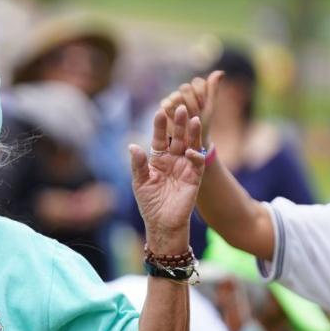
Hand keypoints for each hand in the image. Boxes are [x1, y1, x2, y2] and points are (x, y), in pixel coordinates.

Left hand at [128, 104, 206, 253]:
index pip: (160, 138)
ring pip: (190, 145)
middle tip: (180, 107)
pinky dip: (195, 155)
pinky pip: (197, 163)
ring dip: (192, 133)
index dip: (160, 126)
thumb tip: (132, 146)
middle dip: (178, 123)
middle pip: (177, 138)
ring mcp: (185, 167)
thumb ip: (138, 164)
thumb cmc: (149, 203)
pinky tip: (191, 150)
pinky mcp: (195, 178)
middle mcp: (173, 160)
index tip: (159, 112)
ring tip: (193, 118)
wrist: (162, 223)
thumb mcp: (140, 182)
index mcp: (158, 159)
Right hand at [160, 72, 223, 147]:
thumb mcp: (210, 106)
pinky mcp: (164, 107)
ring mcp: (172, 98)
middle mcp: (183, 91)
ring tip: (186, 118)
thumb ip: (213, 89)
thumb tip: (221, 71)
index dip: (201, 94)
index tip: (204, 106)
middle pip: (186, 88)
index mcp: (196, 88)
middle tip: (196, 114)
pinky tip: (176, 117)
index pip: (197, 83)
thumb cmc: (202, 122)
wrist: (192, 138)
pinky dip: (172, 110)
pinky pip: (166, 103)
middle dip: (192, 102)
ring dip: (183, 106)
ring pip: (176, 95)